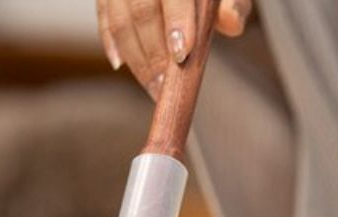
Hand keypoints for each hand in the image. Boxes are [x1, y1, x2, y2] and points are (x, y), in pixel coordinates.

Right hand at [97, 0, 252, 97]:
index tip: (181, 55)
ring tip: (152, 87)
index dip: (177, 23)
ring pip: (120, 21)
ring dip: (136, 59)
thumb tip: (232, 22)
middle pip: (142, 12)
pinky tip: (121, 64)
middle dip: (153, 55)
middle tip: (165, 88)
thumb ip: (234, 3)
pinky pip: (104, 18)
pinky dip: (111, 44)